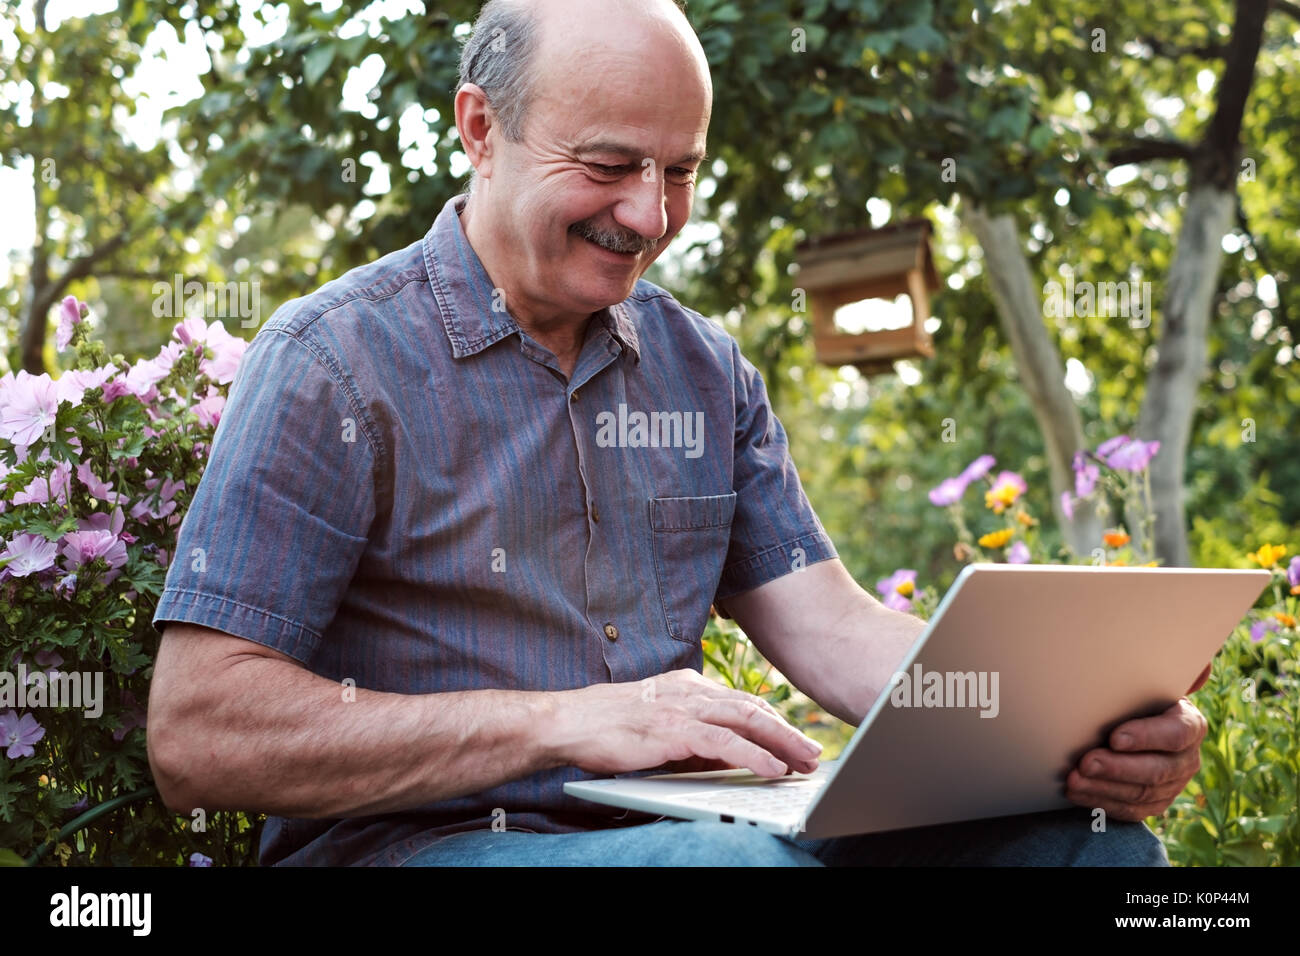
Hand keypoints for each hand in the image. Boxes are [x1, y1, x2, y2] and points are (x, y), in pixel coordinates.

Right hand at [546, 668, 822, 778]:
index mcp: (687, 687)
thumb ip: (693, 736)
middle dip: (787, 731)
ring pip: (747, 721)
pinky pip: (725, 743)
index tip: (794, 740)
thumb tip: (727, 757)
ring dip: (781, 743)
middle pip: (752, 708)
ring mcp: (684, 708)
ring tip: (804, 761)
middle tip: (812, 752)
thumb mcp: (658, 727)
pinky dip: (755, 755)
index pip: (740, 702)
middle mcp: (691, 692)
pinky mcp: (674, 730)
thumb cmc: (607, 727)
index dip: (772, 721)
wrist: (570, 721)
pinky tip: (773, 769)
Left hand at [1065, 663, 1211, 821]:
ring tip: (1073, 779)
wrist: (1131, 724)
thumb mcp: (1149, 681)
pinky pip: (1130, 810)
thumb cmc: (1136, 698)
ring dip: (1103, 787)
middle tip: (1085, 761)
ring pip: (1141, 793)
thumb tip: (1202, 666)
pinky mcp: (1153, 803)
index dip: (1146, 737)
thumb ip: (1167, 670)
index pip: (1176, 734)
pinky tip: (1076, 792)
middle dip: (1118, 768)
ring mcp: (1172, 784)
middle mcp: (1186, 758)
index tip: (1114, 737)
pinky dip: (1101, 802)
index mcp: (1189, 724)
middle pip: (1157, 770)